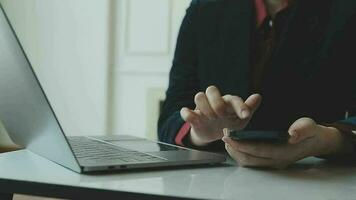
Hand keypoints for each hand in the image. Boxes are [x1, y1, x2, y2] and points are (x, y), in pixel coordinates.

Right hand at [180, 86, 261, 146]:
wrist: (214, 135)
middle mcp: (214, 101)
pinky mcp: (192, 116)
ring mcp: (202, 108)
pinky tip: (195, 121)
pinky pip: (185, 111)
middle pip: (211, 89)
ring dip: (205, 107)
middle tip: (222, 115)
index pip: (232, 98)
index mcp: (227, 102)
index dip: (239, 106)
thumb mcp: (241, 120)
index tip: (245, 115)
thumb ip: (249, 108)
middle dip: (217, 103)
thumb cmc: (229, 125)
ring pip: (199, 96)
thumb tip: (258, 96)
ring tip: (211, 119)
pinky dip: (188, 114)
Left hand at [222, 117, 345, 168]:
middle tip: (224, 135)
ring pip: (248, 163)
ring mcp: (273, 164)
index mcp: (284, 152)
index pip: (257, 150)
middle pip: (249, 159)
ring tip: (228, 139)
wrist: (316, 143)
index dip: (241, 144)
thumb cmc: (311, 132)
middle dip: (233, 148)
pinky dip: (240, 154)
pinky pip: (251, 162)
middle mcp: (276, 161)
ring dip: (235, 152)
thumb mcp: (310, 126)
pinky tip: (236, 144)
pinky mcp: (270, 162)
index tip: (228, 136)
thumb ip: (302, 129)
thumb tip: (292, 134)